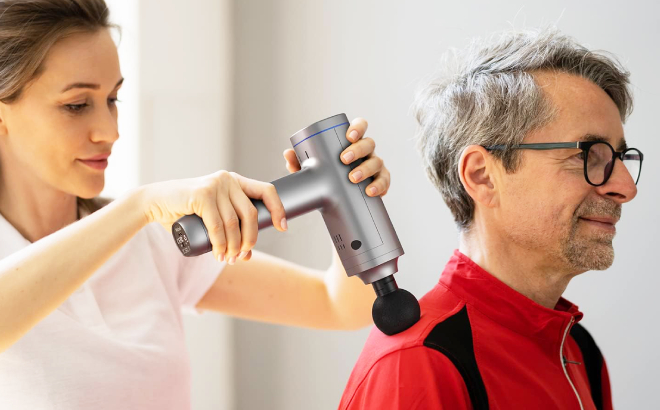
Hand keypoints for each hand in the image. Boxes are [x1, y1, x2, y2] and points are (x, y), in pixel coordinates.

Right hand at [142, 170, 287, 263]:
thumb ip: (230, 231)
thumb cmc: (186, 213)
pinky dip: (220, 244)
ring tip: (227, 259)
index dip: (278, 209)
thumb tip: (248, 256)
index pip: (267, 191)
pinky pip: (218, 225)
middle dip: (250, 240)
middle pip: (251, 214)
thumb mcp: (213, 220)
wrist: (155, 203)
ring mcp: (215, 185)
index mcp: (236, 182)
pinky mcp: (202, 194)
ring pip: (234, 223)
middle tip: (240, 256)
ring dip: (233, 247)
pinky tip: (218, 254)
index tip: (283, 227)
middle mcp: (228, 180)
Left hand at [282, 118, 390, 195]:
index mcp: (352, 142)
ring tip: (353, 178)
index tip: (349, 135)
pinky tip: (371, 192)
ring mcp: (375, 166)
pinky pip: (384, 181)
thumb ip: (299, 162)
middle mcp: (366, 152)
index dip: (357, 128)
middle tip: (344, 159)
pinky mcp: (380, 181)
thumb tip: (288, 153)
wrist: (335, 201)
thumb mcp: (312, 169)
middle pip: (369, 143)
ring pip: (377, 162)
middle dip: (358, 150)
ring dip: (366, 169)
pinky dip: (380, 186)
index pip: (360, 126)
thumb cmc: (326, 177)